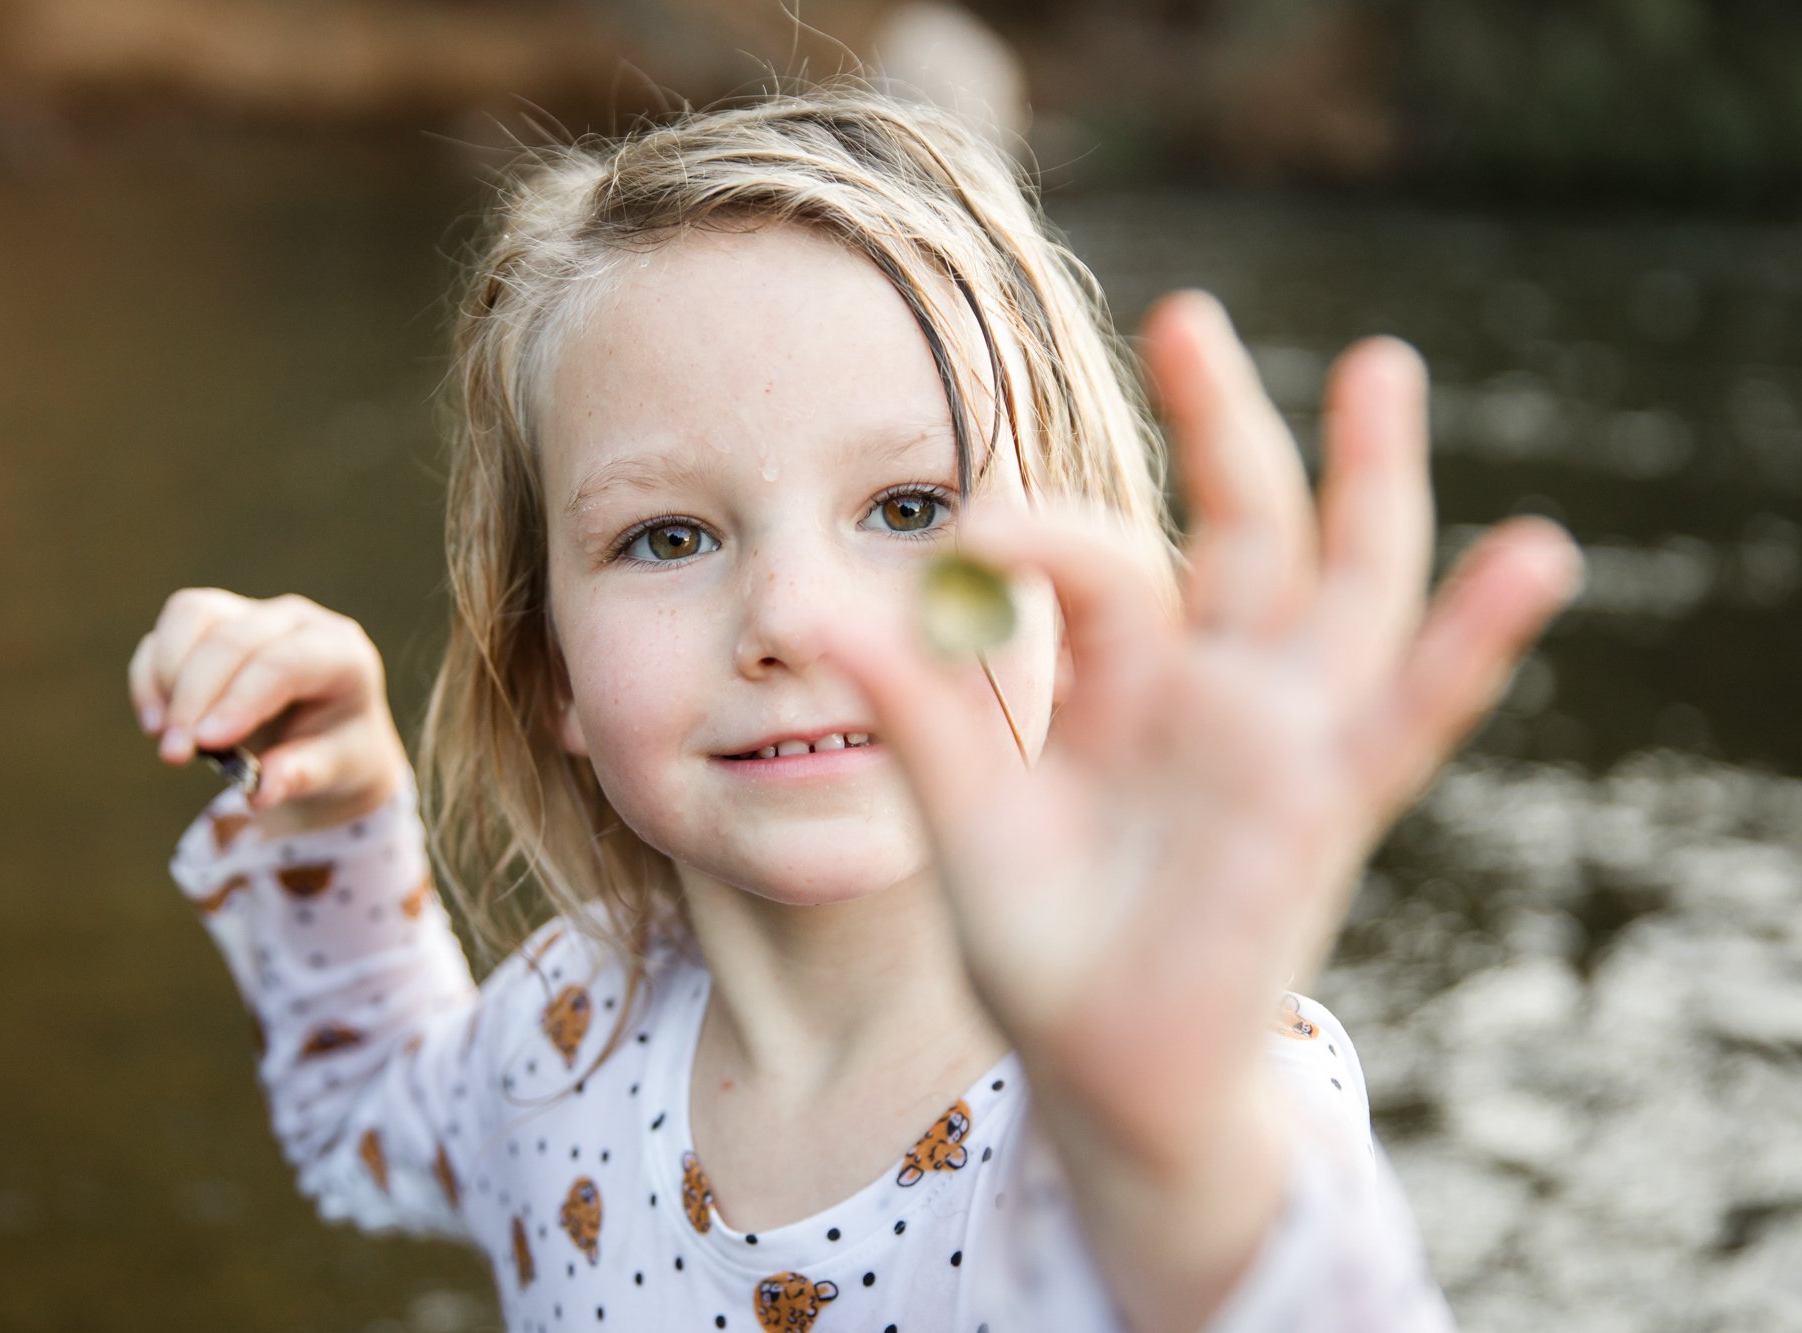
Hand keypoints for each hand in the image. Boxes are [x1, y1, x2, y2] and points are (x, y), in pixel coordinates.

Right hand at [128, 589, 409, 834]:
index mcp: (342, 652)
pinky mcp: (214, 621)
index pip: (284, 663)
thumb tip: (261, 791)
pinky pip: (168, 632)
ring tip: (165, 737)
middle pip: (232, 638)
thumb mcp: (339, 770)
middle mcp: (296, 621)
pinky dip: (151, 676)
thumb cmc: (338, 751)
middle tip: (174, 755)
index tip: (205, 743)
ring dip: (167, 677)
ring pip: (193, 615)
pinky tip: (156, 723)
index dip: (240, 700)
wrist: (327, 735)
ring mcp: (251, 613)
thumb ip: (303, 775)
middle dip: (194, 697)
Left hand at [823, 291, 1578, 1324]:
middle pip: (1239, 524)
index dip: (1041, 537)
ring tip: (1380, 365)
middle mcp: (1212, 683)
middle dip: (1220, 423)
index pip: (1098, 560)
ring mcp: (1282, 732)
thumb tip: (808, 607)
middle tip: (1185, 318)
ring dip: (1371, 477)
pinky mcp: (1330, 801)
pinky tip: (1531, 557)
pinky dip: (1473, 638)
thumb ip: (912, 704)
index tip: (973, 530)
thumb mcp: (964, 808)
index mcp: (1120, 675)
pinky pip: (1415, 710)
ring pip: (1346, 580)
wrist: (1100, 1062)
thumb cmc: (1036, 935)